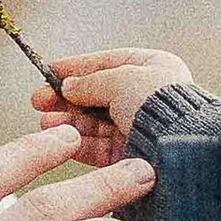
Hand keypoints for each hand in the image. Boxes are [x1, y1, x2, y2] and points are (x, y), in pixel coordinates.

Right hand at [36, 49, 195, 168]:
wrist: (181, 149)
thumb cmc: (160, 106)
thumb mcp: (119, 79)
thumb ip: (89, 81)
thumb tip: (68, 86)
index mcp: (155, 68)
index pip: (108, 63)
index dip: (76, 67)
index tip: (48, 71)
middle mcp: (149, 98)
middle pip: (97, 95)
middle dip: (66, 99)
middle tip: (38, 100)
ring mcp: (141, 128)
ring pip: (95, 123)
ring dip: (68, 121)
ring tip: (46, 122)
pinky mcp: (133, 156)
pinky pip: (100, 147)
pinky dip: (79, 142)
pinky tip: (60, 137)